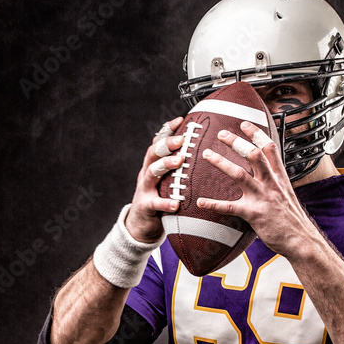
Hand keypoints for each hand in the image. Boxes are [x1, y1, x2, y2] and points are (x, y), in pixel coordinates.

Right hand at [125, 117, 184, 242]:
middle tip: (182, 139)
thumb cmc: (160, 196)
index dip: (167, 130)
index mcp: (153, 164)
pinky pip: (155, 203)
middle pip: (153, 153)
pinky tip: (176, 203)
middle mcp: (146, 173)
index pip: (158, 142)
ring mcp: (144, 189)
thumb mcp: (167, 179)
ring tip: (179, 161)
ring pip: (151, 173)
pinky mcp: (145, 206)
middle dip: (167, 144)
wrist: (141, 223)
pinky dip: (165, 202)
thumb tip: (202, 150)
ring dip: (165, 165)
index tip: (181, 119)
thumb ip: (178, 166)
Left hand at [197, 121, 311, 255]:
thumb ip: (275, 181)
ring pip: (240, 174)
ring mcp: (262, 198)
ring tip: (207, 154)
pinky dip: (214, 204)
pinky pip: (230, 207)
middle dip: (236, 142)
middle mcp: (271, 184)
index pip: (269, 148)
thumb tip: (266, 172)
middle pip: (253, 155)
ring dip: (221, 163)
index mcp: (279, 177)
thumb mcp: (286, 194)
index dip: (256, 134)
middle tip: (221, 134)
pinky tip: (200, 201)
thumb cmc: (292, 219)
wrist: (301, 240)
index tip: (243, 124)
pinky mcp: (254, 214)